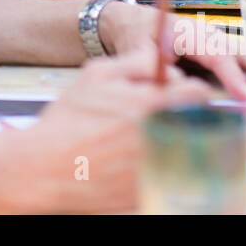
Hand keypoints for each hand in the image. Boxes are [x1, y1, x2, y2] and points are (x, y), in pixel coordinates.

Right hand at [17, 54, 210, 213]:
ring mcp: (162, 167)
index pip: (199, 92)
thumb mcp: (96, 74)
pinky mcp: (155, 190)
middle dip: (182, 113)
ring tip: (145, 138)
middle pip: (198, 120)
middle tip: (158, 114)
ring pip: (190, 147)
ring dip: (175, 139)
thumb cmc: (69, 120)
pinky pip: (175, 172)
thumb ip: (135, 61)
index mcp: (154, 104)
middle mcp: (164, 136)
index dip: (187, 88)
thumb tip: (160, 54)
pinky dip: (163, 164)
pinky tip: (136, 160)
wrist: (46, 168)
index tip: (174, 93)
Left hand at [101, 1, 245, 99]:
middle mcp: (207, 32)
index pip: (213, 54)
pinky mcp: (222, 46)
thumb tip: (176, 83)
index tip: (245, 97)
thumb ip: (151, 66)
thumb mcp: (134, 52)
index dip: (230, 75)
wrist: (133, 22)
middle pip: (240, 49)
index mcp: (186, 33)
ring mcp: (217, 38)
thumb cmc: (135, 38)